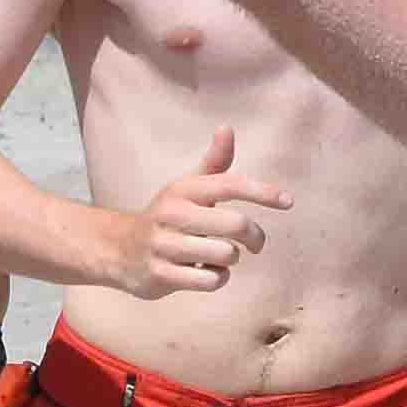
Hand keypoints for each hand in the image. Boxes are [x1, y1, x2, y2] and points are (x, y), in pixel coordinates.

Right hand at [112, 123, 290, 298]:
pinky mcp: (161, 274)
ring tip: (217, 256)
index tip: (288, 201)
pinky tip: (205, 272)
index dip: (262, 191)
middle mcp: (173, 213)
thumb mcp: (187, 189)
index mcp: (184, 189)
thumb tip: (227, 127)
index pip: (230, 184)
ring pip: (226, 254)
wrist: (118, 249)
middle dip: (255, 238)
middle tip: (256, 244)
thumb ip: (214, 164)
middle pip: (236, 224)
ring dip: (231, 259)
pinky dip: (217, 278)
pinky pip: (211, 280)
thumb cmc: (166, 217)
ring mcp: (165, 245)